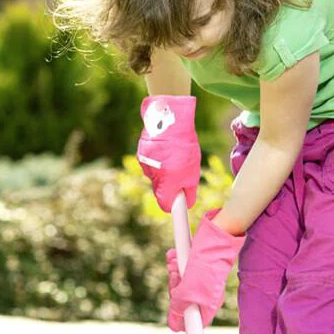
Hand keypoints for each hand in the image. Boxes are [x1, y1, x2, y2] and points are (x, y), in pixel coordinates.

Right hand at [137, 95, 200, 211]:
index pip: (166, 205)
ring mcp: (145, 165)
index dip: (172, 210)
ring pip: (155, 176)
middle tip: (180, 174)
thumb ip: (190, 189)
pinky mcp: (140, 154)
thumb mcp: (193, 170)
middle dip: (169, 187)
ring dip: (164, 172)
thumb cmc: (185, 146)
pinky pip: (150, 164)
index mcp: (168, 182)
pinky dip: (157, 161)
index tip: (177, 214)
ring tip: (174, 156)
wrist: (168, 119)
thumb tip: (188, 203)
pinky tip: (164, 150)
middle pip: (160, 191)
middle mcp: (154, 176)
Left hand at [167, 210, 244, 330]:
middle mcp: (203, 296)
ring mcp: (200, 282)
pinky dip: (174, 262)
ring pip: (179, 284)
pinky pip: (180, 269)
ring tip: (175, 264)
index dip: (179, 320)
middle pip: (180, 301)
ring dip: (173, 272)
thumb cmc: (205, 268)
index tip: (175, 316)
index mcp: (206, 307)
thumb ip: (179, 308)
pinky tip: (173, 256)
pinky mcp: (196, 268)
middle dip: (173, 288)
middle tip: (175, 277)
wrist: (214, 242)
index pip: (190, 324)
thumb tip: (175, 324)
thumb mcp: (188, 292)